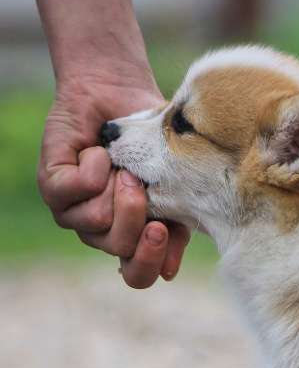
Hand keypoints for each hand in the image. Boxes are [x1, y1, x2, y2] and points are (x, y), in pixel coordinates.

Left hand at [37, 72, 190, 287]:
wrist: (121, 92)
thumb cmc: (156, 138)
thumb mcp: (178, 182)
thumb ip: (178, 223)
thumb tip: (169, 271)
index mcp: (135, 236)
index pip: (137, 276)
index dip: (148, 259)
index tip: (161, 228)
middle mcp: (102, 230)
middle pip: (120, 249)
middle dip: (136, 216)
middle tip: (140, 184)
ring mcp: (73, 212)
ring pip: (97, 220)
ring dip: (119, 184)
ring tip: (123, 161)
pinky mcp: (52, 186)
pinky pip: (77, 188)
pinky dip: (97, 164)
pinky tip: (100, 151)